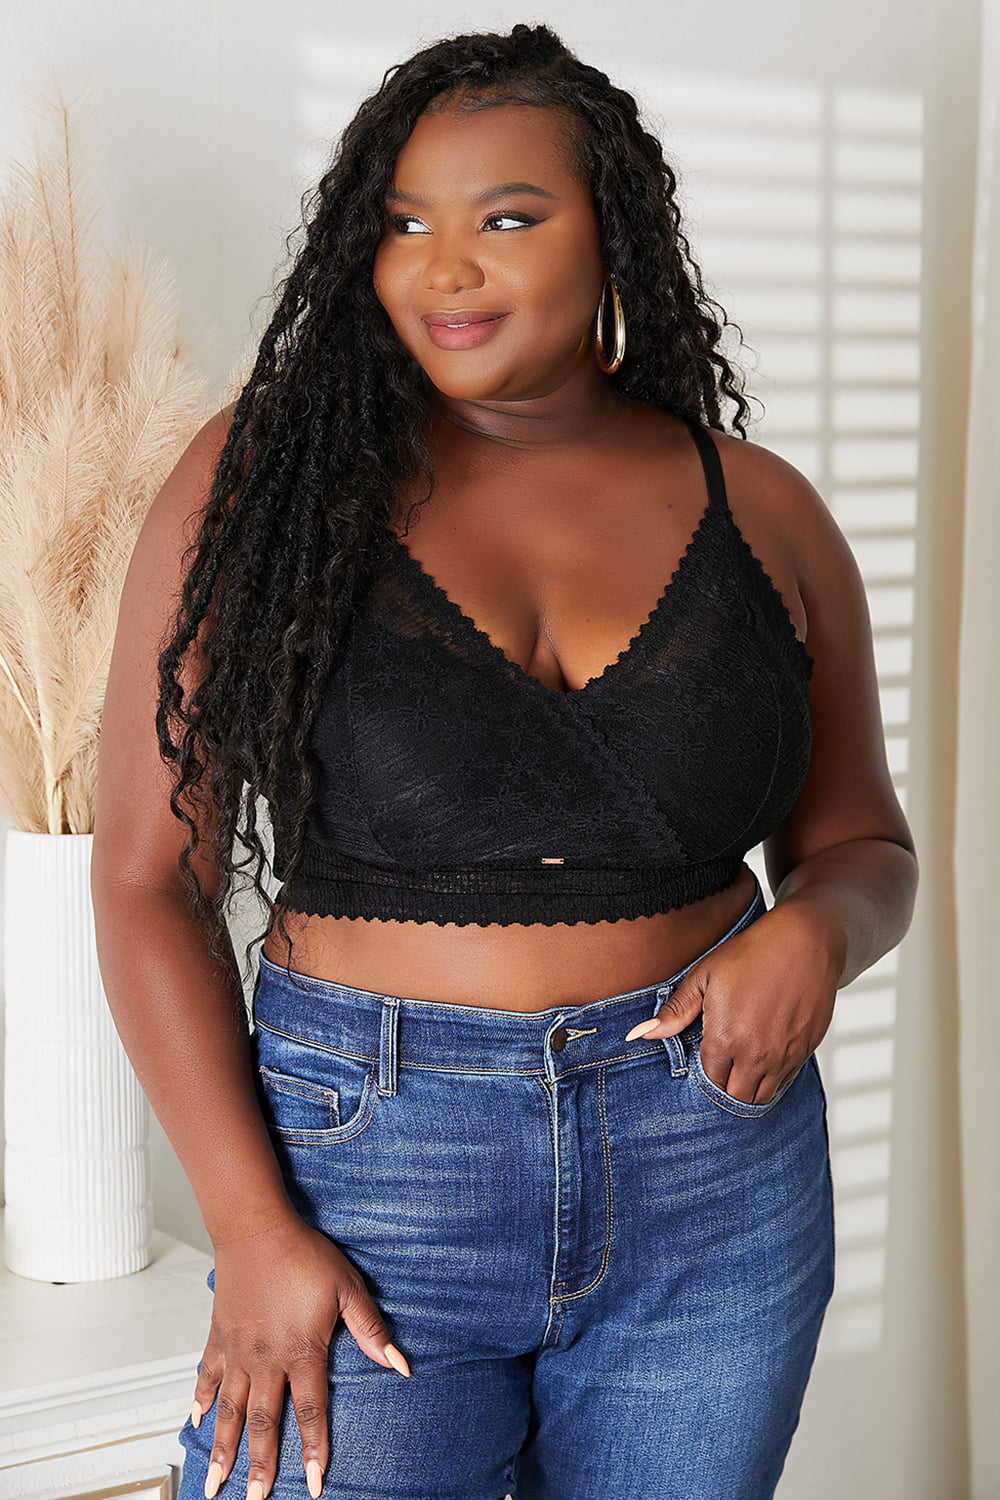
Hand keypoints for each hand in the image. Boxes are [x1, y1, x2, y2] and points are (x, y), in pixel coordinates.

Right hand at [190, 1212, 409, 1498]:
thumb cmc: (304, 1253)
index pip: (311, 1412)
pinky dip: (202, 1398)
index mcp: (301, 1352)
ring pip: (230, 1410)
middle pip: (264, 1423)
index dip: (313, 1451)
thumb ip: (370, 1330)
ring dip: (223, 1448)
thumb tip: (400, 1364)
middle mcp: (266, 1360)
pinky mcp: (219, 1335)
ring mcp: (239, 1350)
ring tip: (216, 1481)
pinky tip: (197, 1419)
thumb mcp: (347, 1288)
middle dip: (259, 1466)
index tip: (312, 1485)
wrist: (255, 1227)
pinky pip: (208, 1374)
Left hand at [624, 900, 841, 1103]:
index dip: (703, 1074)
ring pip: (762, 1097)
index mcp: (726, 1038)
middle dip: (724, 1087)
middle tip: (721, 1067)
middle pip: (735, 1097)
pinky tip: (764, 1056)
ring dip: (748, 1088)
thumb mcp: (705, 976)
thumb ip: (674, 1011)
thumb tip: (640, 1034)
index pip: (709, 1081)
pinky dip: (772, 1079)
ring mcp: (785, 1056)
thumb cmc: (752, 954)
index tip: (703, 1059)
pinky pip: (785, 1082)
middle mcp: (756, 1055)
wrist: (805, 941)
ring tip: (740, 1065)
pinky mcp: (806, 1051)